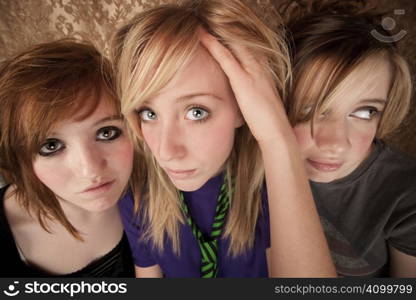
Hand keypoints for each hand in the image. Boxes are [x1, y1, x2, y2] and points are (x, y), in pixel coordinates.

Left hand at [199, 29, 290, 144]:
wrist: (276, 131)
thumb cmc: (267, 121)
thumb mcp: (258, 102)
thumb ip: (250, 93)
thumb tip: (241, 94)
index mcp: (263, 70)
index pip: (246, 48)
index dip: (231, 39)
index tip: (218, 32)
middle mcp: (259, 66)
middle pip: (239, 41)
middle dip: (224, 30)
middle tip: (206, 21)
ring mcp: (252, 71)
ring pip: (232, 45)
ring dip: (216, 34)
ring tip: (200, 25)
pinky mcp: (243, 80)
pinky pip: (226, 57)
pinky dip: (213, 45)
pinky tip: (203, 37)